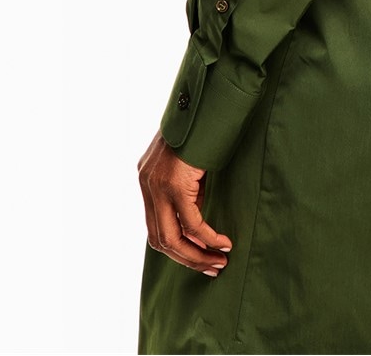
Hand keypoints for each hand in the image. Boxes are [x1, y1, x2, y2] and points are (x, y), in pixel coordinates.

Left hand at [137, 129, 233, 276]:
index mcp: (146, 179)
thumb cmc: (201, 129)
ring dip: (197, 255)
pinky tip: (223, 243)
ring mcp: (157, 185)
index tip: (200, 257)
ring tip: (219, 261)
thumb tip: (198, 220)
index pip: (155, 228)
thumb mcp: (188, 163)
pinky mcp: (173, 183)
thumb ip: (187, 188)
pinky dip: (208, 237)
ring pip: (172, 238)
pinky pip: (191, 223)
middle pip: (160, 240)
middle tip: (211, 268)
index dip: (178, 249)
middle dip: (187, 258)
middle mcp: (146, 184)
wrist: (205, 102)